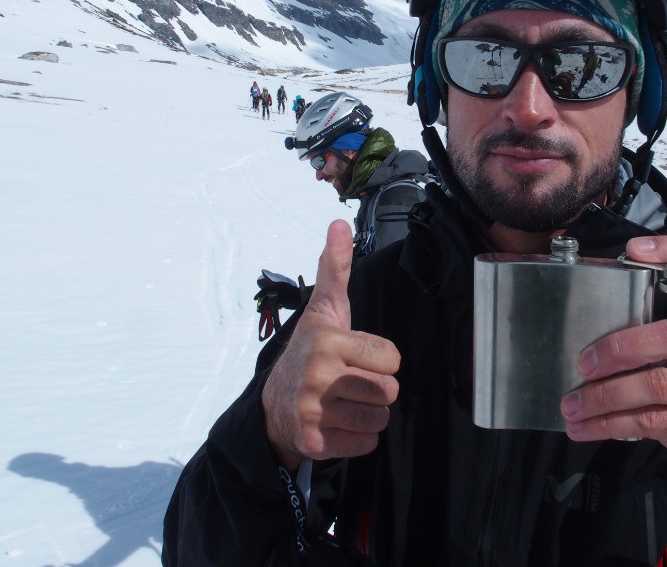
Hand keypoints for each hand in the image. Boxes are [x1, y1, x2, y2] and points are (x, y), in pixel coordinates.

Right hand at [261, 220, 400, 469]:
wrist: (274, 406)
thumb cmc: (312, 353)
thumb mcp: (324, 310)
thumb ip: (336, 268)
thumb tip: (339, 222)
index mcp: (327, 340)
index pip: (393, 358)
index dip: (379, 360)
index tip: (353, 358)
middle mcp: (317, 375)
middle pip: (390, 390)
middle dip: (375, 389)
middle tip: (349, 383)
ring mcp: (312, 411)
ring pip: (380, 419)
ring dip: (368, 414)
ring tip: (343, 403)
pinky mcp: (314, 443)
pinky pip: (366, 444)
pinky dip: (356, 439)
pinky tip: (336, 424)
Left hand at [560, 236, 666, 543]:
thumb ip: (653, 351)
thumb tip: (587, 341)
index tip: (633, 248)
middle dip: (621, 345)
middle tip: (582, 362)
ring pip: (659, 384)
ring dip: (606, 394)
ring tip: (572, 405)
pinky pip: (656, 421)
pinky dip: (612, 424)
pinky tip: (587, 429)